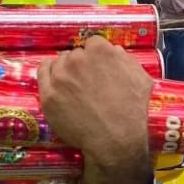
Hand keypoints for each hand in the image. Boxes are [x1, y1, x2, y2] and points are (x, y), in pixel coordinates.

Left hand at [38, 37, 152, 165]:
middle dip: (81, 64)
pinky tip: (52, 75)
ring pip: (58, 63)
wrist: (115, 140)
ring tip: (73, 86)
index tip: (98, 67)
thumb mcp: (141, 80)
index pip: (93, 43)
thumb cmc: (131, 112)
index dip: (96, 56)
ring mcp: (60, 77)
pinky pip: (42, 73)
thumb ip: (127, 60)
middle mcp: (77, 59)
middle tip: (87, 81)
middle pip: (74, 54)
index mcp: (100, 51)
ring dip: (65, 70)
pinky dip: (47, 71)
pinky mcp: (48, 94)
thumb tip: (115, 51)